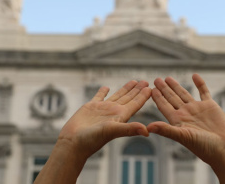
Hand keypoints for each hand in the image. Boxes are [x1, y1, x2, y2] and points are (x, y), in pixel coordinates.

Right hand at [35, 80, 151, 183]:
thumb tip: (147, 131)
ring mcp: (102, 109)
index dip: (144, 96)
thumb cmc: (92, 140)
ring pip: (117, 95)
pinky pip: (99, 96)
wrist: (73, 143)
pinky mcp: (91, 107)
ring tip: (134, 81)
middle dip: (138, 90)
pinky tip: (106, 87)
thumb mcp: (112, 131)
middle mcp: (113, 112)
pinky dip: (103, 91)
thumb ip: (129, 129)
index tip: (151, 88)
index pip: (136, 104)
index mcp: (121, 117)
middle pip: (129, 98)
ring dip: (126, 89)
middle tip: (146, 81)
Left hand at [147, 74, 224, 183]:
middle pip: (172, 98)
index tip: (149, 89)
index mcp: (177, 121)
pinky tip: (195, 75)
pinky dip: (200, 84)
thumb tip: (148, 128)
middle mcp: (186, 114)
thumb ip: (166, 130)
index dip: (157, 98)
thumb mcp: (183, 136)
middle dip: (164, 89)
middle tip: (156, 79)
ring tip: (167, 78)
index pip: (164, 106)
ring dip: (176, 86)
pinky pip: (204, 92)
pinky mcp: (210, 106)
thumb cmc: (204, 147)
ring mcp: (197, 109)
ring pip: (184, 94)